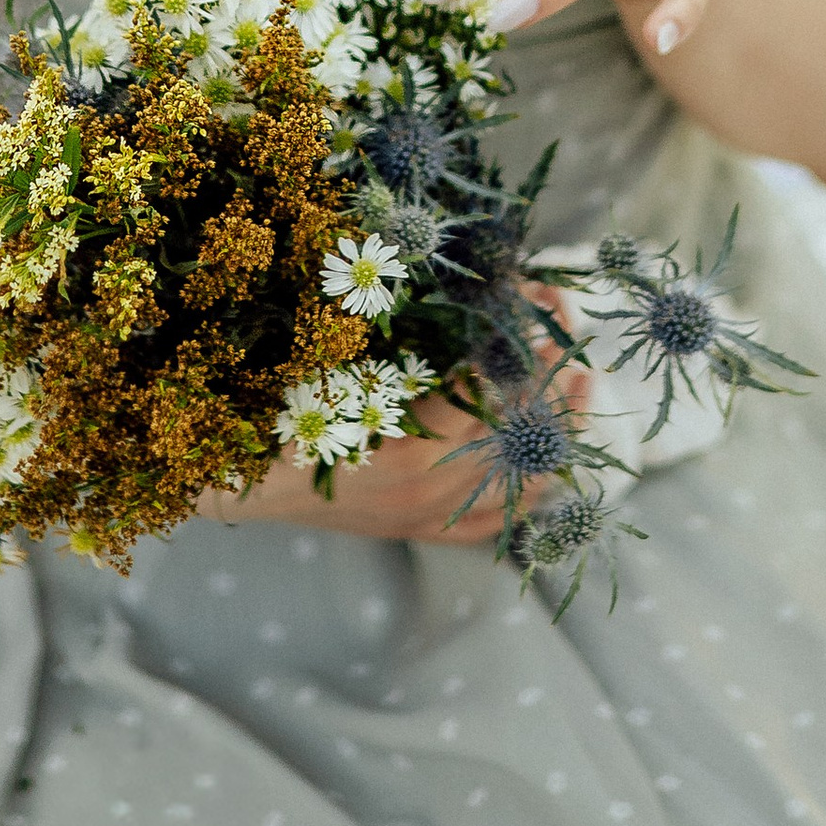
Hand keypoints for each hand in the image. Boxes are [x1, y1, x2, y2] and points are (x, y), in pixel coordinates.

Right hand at [233, 292, 590, 546]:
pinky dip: (531, 491)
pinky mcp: (424, 531)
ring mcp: (429, 516)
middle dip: (554, 380)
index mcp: (408, 445)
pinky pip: (497, 521)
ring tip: (583, 388)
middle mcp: (429, 490)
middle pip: (518, 433)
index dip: (522, 342)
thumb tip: (472, 294)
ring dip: (557, 430)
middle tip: (573, 339)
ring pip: (521, 480)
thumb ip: (404, 341)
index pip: (492, 388)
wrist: (243, 483)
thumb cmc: (283, 412)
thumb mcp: (340, 365)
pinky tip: (555, 463)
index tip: (541, 303)